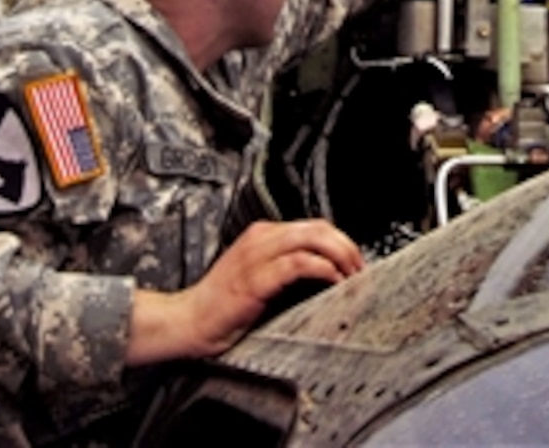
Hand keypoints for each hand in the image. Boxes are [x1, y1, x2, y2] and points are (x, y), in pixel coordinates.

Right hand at [127, 219, 362, 364]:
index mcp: (263, 234)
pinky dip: (323, 269)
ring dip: (340, 255)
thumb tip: (331, 272)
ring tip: (352, 275)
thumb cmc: (224, 305)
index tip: (356, 263)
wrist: (188, 322)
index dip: (341, 242)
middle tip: (360, 269)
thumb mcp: (261, 276)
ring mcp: (257, 256)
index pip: (314, 226)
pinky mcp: (255, 278)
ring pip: (312, 238)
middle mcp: (261, 238)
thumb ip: (289, 267)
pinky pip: (299, 263)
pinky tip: (333, 281)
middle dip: (347, 246)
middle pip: (318, 227)